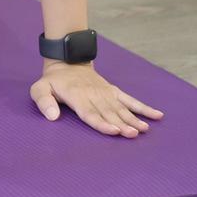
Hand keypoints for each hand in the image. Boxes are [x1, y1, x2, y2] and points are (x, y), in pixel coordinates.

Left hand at [29, 62, 162, 136]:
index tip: (114, 131)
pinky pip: (130, 99)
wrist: (67, 62)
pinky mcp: (114, 91)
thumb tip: (52, 117)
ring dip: (134, 119)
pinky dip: (143, 107)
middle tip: (134, 134)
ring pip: (121, 107)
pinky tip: (157, 116)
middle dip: (122, 124)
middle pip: (109, 112)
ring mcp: (106, 93)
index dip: (102, 123)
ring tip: (145, 129)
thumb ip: (44, 102)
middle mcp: (94, 95)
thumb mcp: (39, 88)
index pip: (91, 113)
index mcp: (77, 97)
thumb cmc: (53, 82)